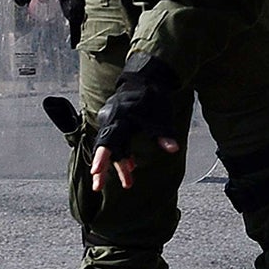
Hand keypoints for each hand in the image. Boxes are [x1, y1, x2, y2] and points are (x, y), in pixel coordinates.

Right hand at [90, 54, 184, 191]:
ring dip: (118, 165)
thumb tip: (173, 149)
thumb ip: (164, 135)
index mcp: (120, 119)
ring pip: (112, 147)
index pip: (108, 142)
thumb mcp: (161, 117)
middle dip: (102, 169)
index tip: (95, 172)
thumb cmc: (153, 98)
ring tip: (128, 184)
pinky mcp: (116, 124)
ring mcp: (112, 122)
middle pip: (105, 148)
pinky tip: (131, 167)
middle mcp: (111, 121)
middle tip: (98, 188)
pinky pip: (116, 142)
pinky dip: (123, 154)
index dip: (102, 158)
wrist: (145, 79)